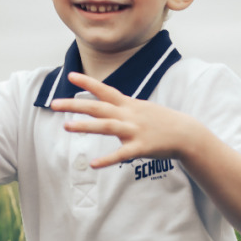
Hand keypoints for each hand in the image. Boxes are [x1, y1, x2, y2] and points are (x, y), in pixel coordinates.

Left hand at [50, 71, 203, 167]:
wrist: (186, 134)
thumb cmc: (162, 122)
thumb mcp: (141, 109)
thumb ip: (122, 107)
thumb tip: (106, 104)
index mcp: (128, 104)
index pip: (104, 91)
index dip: (87, 83)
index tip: (70, 76)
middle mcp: (129, 115)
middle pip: (98, 108)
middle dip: (75, 105)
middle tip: (53, 104)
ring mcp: (135, 130)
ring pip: (106, 126)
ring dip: (85, 126)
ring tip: (66, 126)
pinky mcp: (141, 147)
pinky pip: (121, 154)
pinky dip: (107, 159)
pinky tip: (93, 164)